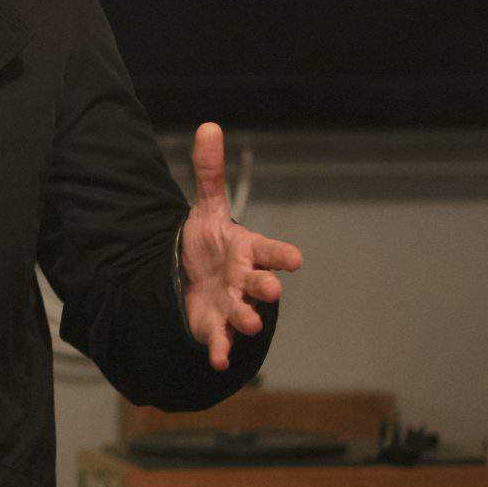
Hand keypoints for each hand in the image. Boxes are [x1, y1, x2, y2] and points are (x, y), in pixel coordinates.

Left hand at [180, 123, 302, 370]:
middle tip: (272, 291)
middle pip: (261, 283)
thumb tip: (208, 125)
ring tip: (251, 324)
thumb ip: (209, 171)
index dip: (281, 255)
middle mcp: (244, 279)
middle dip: (267, 287)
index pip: (269, 250)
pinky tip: (218, 360)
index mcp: (246, 249)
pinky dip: (220, 349)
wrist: (192, 277)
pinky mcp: (214, 325)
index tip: (295, 259)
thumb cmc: (209, 243)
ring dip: (247, 319)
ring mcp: (232, 304)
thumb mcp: (206, 206)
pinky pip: (219, 340)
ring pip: (244, 313)